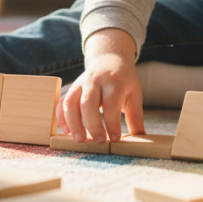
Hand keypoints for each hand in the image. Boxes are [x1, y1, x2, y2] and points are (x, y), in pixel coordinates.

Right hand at [55, 29, 145, 144]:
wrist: (109, 60)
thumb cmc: (124, 81)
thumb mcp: (134, 95)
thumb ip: (136, 117)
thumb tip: (141, 138)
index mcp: (114, 82)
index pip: (111, 103)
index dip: (112, 122)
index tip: (115, 139)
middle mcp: (95, 81)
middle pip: (88, 103)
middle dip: (92, 124)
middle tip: (98, 142)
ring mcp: (80, 83)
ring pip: (71, 102)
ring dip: (73, 122)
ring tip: (79, 140)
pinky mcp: (72, 88)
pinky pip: (62, 102)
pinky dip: (61, 117)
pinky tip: (66, 131)